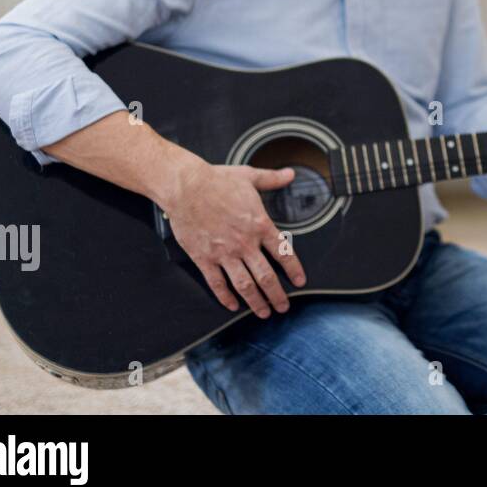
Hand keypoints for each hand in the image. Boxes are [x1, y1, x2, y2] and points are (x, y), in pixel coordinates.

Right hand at [161, 162, 306, 316]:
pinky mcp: (204, 258)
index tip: (300, 282)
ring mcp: (224, 253)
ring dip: (256, 302)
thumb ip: (273, 179)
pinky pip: (217, 284)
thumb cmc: (217, 180)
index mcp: (260, 224)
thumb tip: (291, 174)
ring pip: (244, 285)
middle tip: (283, 307)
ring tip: (263, 313)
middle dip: (277, 296)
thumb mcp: (250, 177)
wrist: (186, 186)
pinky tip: (232, 306)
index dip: (294, 271)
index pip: (284, 253)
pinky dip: (225, 297)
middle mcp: (245, 243)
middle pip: (266, 277)